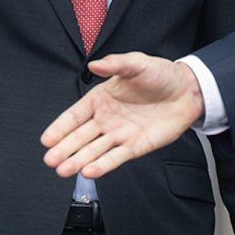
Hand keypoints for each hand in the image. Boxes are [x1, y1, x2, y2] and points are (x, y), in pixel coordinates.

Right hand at [40, 53, 203, 178]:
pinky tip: (89, 172)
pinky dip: (103, 165)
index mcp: (100, 99)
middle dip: (64, 149)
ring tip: (63, 171)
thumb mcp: (136, 63)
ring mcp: (119, 134)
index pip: (74, 116)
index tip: (46, 140)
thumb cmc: (160, 74)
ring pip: (94, 150)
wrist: (188, 90)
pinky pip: (116, 157)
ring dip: (78, 161)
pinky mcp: (136, 146)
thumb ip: (115, 65)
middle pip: (80, 137)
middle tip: (50, 161)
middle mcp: (106, 119)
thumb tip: (94, 65)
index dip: (60, 128)